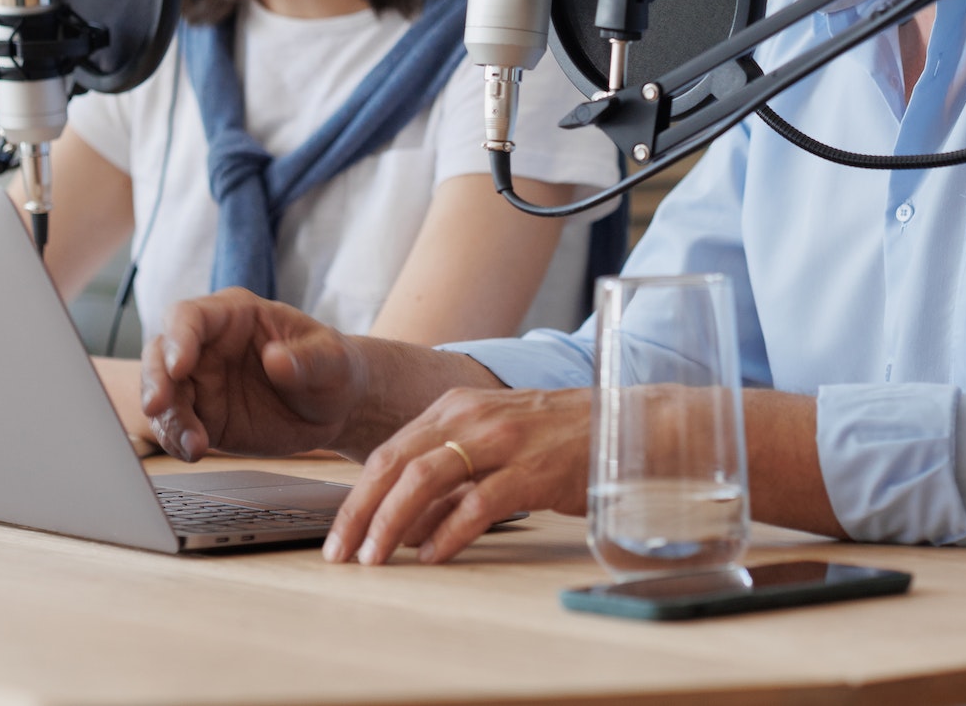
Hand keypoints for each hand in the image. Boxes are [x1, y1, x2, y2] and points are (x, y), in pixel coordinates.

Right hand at [140, 289, 362, 460]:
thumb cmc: (332, 368)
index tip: (179, 365)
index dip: (179, 337)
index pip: (190, 316)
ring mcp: (201, 383)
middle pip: (161, 354)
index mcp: (234, 315)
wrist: (336, 408)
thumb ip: (307, 358)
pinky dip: (177, 441)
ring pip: (163, 395)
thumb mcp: (332, 359)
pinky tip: (193, 452)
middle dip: (155, 380)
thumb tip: (277, 360)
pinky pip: (176, 428)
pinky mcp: (203, 418)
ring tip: (193, 443)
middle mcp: (208, 346)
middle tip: (159, 406)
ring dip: (167, 419)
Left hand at [323, 386, 589, 566]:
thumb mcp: (493, 443)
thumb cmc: (559, 439)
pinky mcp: (533, 470)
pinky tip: (433, 556)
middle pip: (395, 464)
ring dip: (392, 523)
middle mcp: (471, 416)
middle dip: (360, 513)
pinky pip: (478, 503)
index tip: (339, 535)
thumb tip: (403, 527)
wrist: (627, 425)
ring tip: (376, 559)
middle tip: (342, 554)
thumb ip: (450, 480)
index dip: (356, 497)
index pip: (388, 452)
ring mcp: (503, 440)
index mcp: (455, 407)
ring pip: (426, 478)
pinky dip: (448, 533)